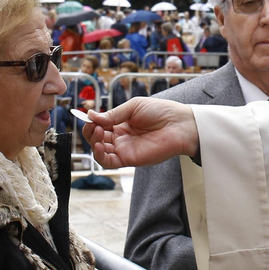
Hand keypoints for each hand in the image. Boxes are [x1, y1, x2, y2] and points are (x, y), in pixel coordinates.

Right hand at [83, 97, 200, 167]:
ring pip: (100, 151)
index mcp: (121, 123)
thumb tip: (91, 116)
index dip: (91, 122)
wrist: (179, 124)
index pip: (99, 125)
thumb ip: (113, 114)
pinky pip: (109, 162)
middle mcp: (121, 137)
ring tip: (98, 131)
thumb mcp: (133, 107)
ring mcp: (125, 148)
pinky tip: (100, 145)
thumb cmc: (161, 112)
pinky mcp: (130, 159)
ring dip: (93, 142)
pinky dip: (100, 155)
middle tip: (94, 124)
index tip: (88, 116)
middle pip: (96, 138)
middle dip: (90, 131)